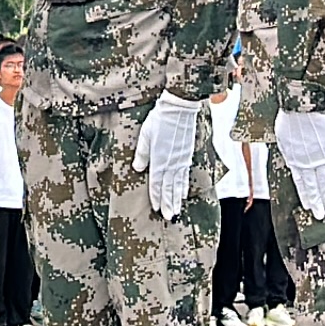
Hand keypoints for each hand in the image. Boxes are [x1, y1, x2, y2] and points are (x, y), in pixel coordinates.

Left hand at [137, 92, 202, 221]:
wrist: (179, 108)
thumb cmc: (159, 120)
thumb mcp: (145, 135)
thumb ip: (142, 154)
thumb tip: (137, 168)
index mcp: (159, 159)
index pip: (157, 182)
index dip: (156, 196)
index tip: (156, 208)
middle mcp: (171, 163)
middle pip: (169, 188)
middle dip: (168, 203)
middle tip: (168, 217)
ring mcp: (181, 160)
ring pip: (178, 184)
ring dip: (177, 198)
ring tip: (176, 210)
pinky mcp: (187, 155)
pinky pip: (185, 175)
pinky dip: (184, 186)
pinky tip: (184, 192)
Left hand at [272, 110, 324, 214]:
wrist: (303, 106)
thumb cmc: (291, 115)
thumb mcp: (282, 135)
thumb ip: (288, 148)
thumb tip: (290, 154)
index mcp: (292, 158)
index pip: (299, 181)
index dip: (304, 194)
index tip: (308, 205)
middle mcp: (305, 162)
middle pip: (312, 186)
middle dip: (316, 201)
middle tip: (320, 215)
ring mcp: (319, 157)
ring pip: (324, 181)